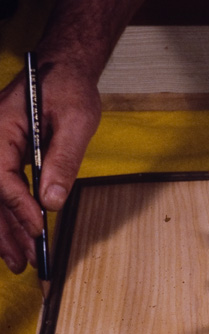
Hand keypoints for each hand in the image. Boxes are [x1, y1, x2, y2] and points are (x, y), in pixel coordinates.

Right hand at [0, 61, 100, 272]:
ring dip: (4, 232)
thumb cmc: (67, 88)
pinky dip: (7, 218)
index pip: (1, 174)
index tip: (38, 229)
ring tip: (21, 263)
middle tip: (24, 263)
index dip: (18, 206)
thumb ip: (63, 160)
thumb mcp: (76, 120)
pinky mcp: (1, 159)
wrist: (60, 70)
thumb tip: (52, 202)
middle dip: (5, 232)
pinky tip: (16, 242)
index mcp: (1, 126)